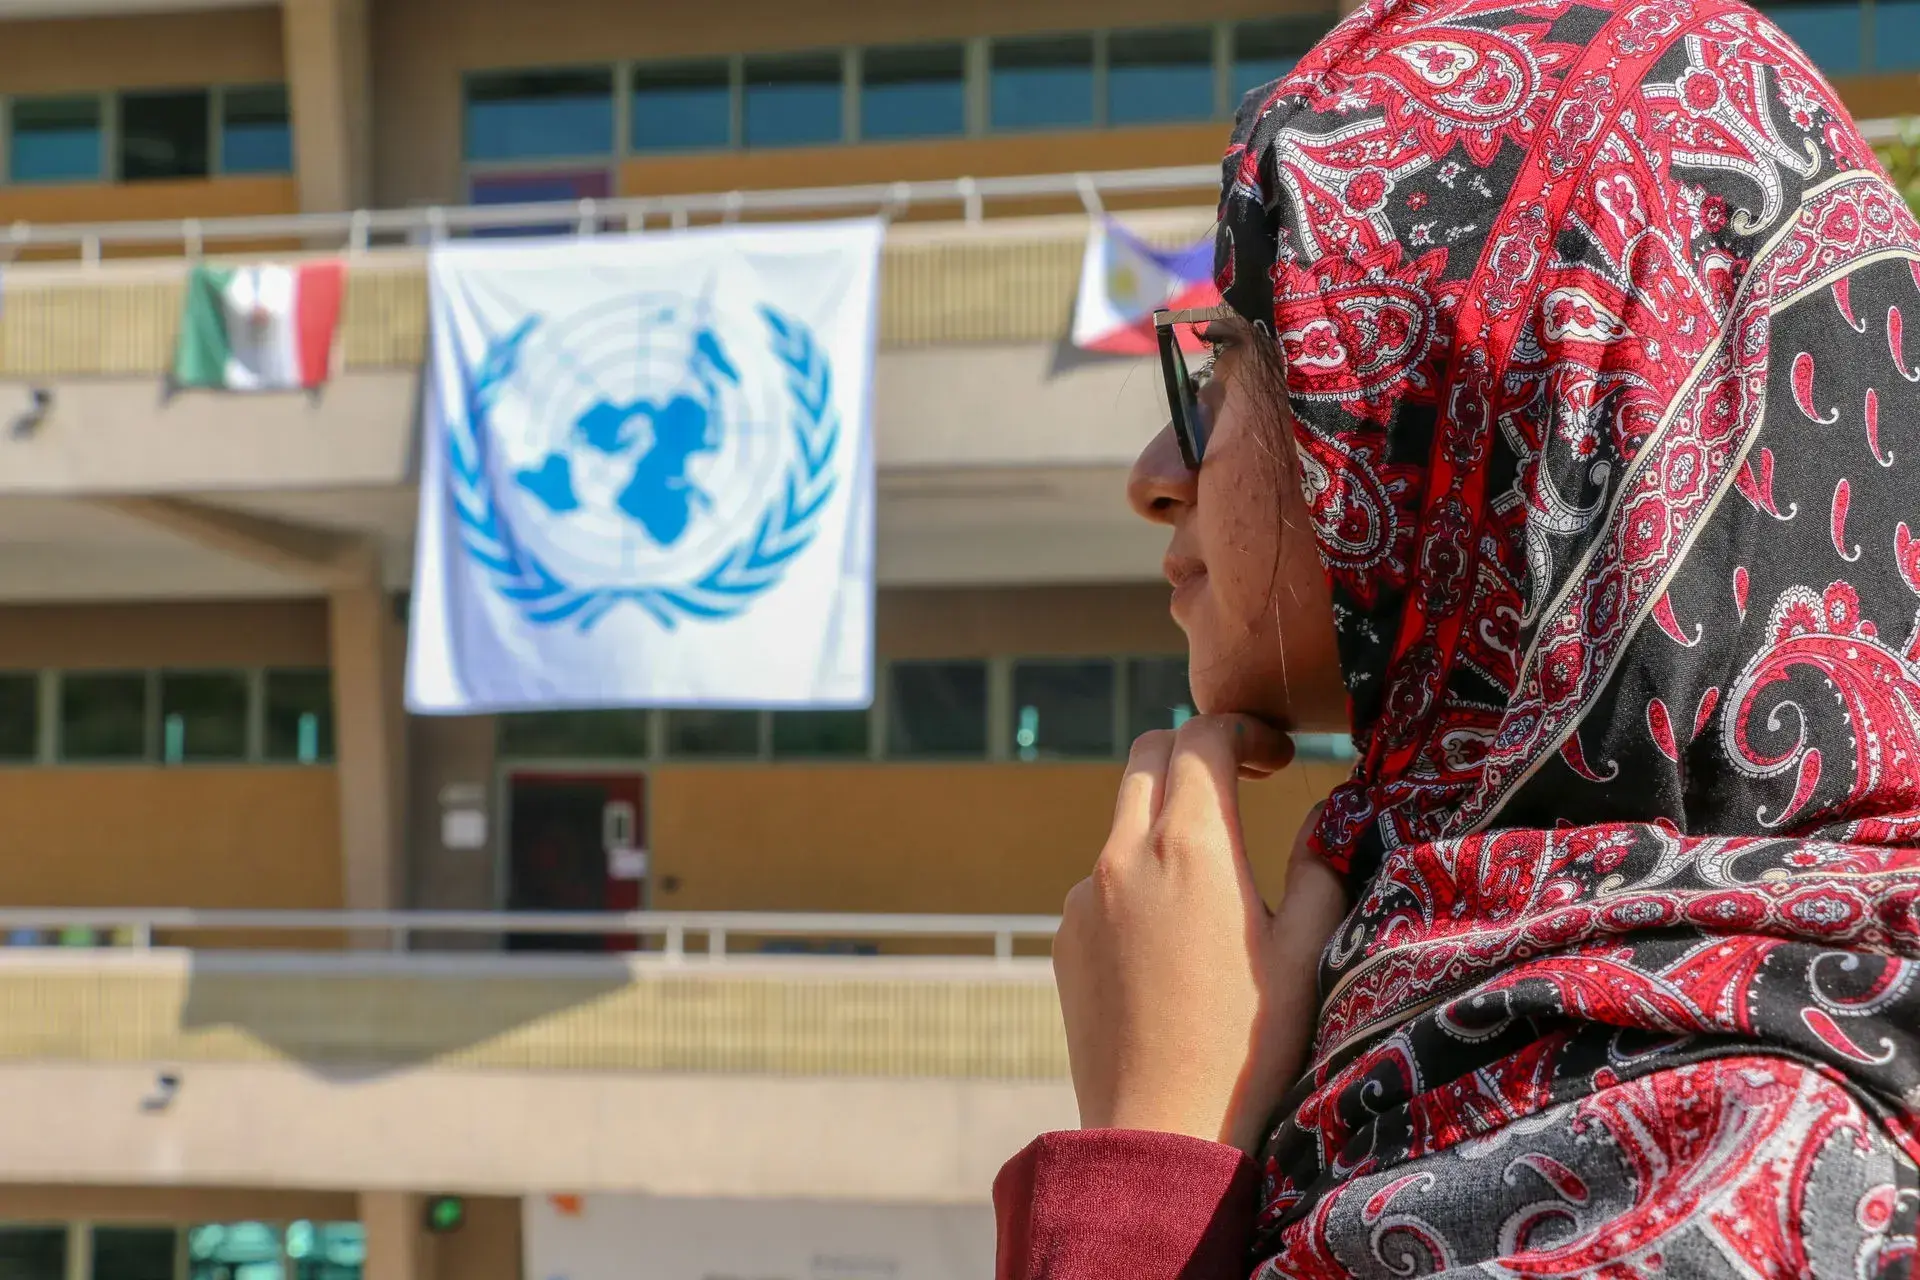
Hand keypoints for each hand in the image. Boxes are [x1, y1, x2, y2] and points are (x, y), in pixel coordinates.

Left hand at [1053, 715, 1348, 1153]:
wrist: (1161, 1135)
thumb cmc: (1249, 1048)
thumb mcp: (1307, 952)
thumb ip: (1318, 866)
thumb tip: (1326, 813)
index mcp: (1190, 846)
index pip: (1201, 736)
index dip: (1244, 730)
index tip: (1280, 758)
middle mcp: (1123, 857)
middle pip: (1149, 756)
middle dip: (1196, 752)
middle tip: (1244, 784)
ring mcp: (1085, 898)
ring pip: (1122, 821)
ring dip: (1166, 821)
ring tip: (1218, 881)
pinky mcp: (1065, 939)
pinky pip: (1102, 882)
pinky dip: (1138, 879)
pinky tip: (1176, 943)